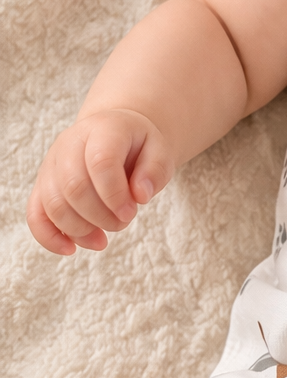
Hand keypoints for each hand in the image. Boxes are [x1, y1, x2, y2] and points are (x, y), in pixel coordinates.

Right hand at [27, 109, 173, 254]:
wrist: (116, 136)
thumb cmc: (139, 147)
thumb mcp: (160, 151)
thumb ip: (155, 171)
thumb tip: (140, 195)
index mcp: (102, 128)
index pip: (100, 161)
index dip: (115, 194)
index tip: (131, 212)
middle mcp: (69, 143)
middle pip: (73, 187)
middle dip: (101, 216)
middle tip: (123, 221)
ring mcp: (51, 164)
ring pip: (53, 204)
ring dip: (80, 229)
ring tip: (104, 237)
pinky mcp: (42, 185)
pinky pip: (35, 214)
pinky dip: (49, 236)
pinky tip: (71, 249)